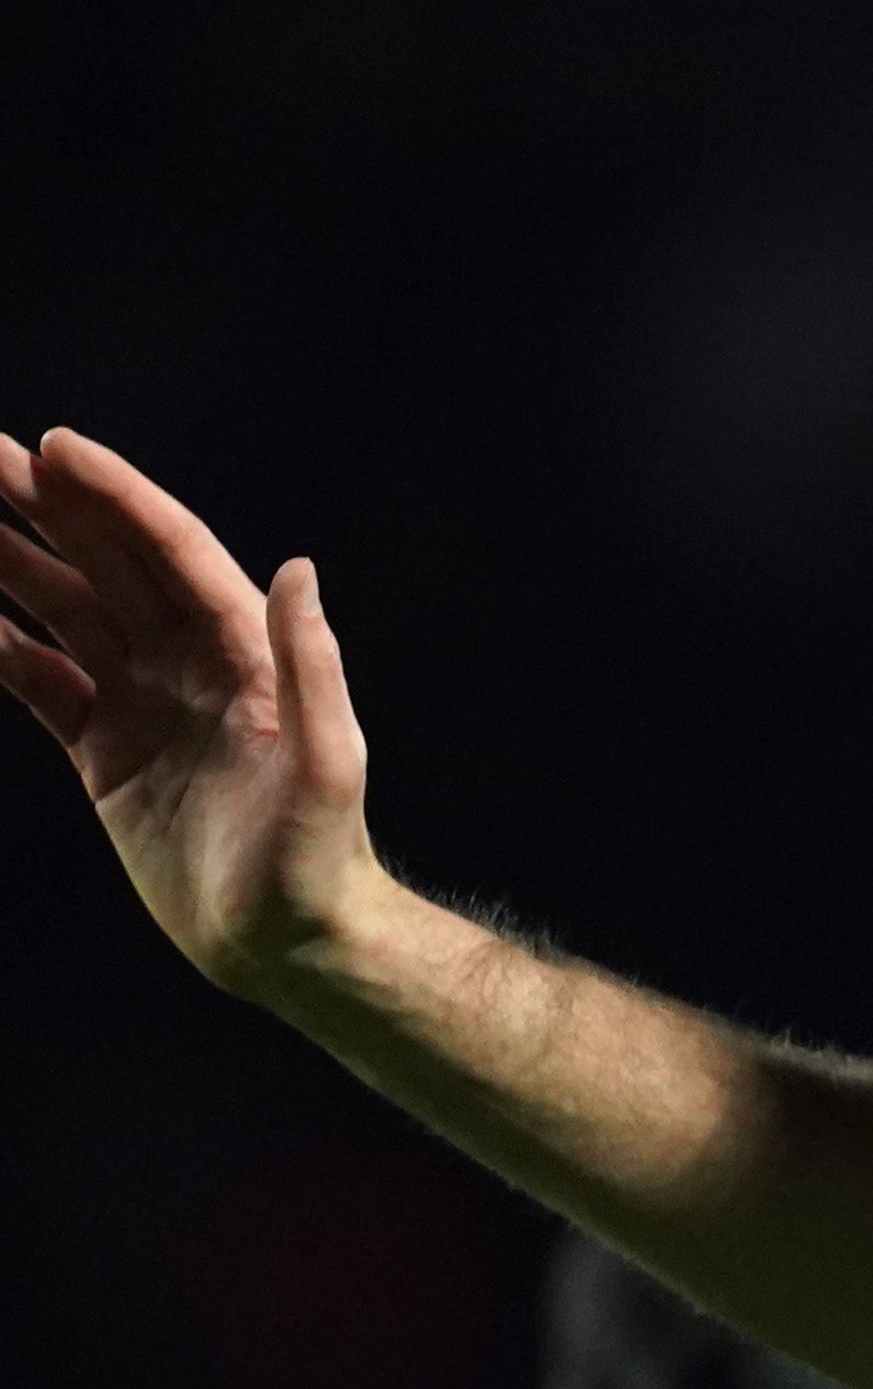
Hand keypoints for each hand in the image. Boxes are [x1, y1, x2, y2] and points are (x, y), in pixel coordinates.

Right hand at [0, 430, 393, 996]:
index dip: (115, 497)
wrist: (289, 944)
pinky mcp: (106, 751)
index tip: (55, 445)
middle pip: (107, 563)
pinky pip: (40, 682)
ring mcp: (143, 703)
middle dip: (47, 504)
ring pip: (63, 611)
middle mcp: (190, 665)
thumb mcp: (325, 765)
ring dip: (10, 562)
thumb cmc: (318, 859)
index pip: (170, 552)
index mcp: (244, 654)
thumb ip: (312, 668)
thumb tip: (298, 570)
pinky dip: (0, 645)